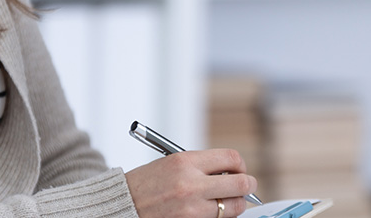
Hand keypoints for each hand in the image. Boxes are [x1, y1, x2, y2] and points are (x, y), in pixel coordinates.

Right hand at [125, 149, 256, 217]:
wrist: (122, 206)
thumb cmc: (146, 184)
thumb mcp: (171, 163)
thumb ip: (202, 166)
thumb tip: (232, 172)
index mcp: (185, 162)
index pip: (232, 158)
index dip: (241, 164)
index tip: (239, 169)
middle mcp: (191, 184)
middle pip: (240, 184)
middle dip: (248, 185)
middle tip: (247, 186)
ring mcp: (191, 209)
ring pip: (233, 207)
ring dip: (235, 204)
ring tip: (227, 200)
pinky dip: (219, 216)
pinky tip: (211, 211)